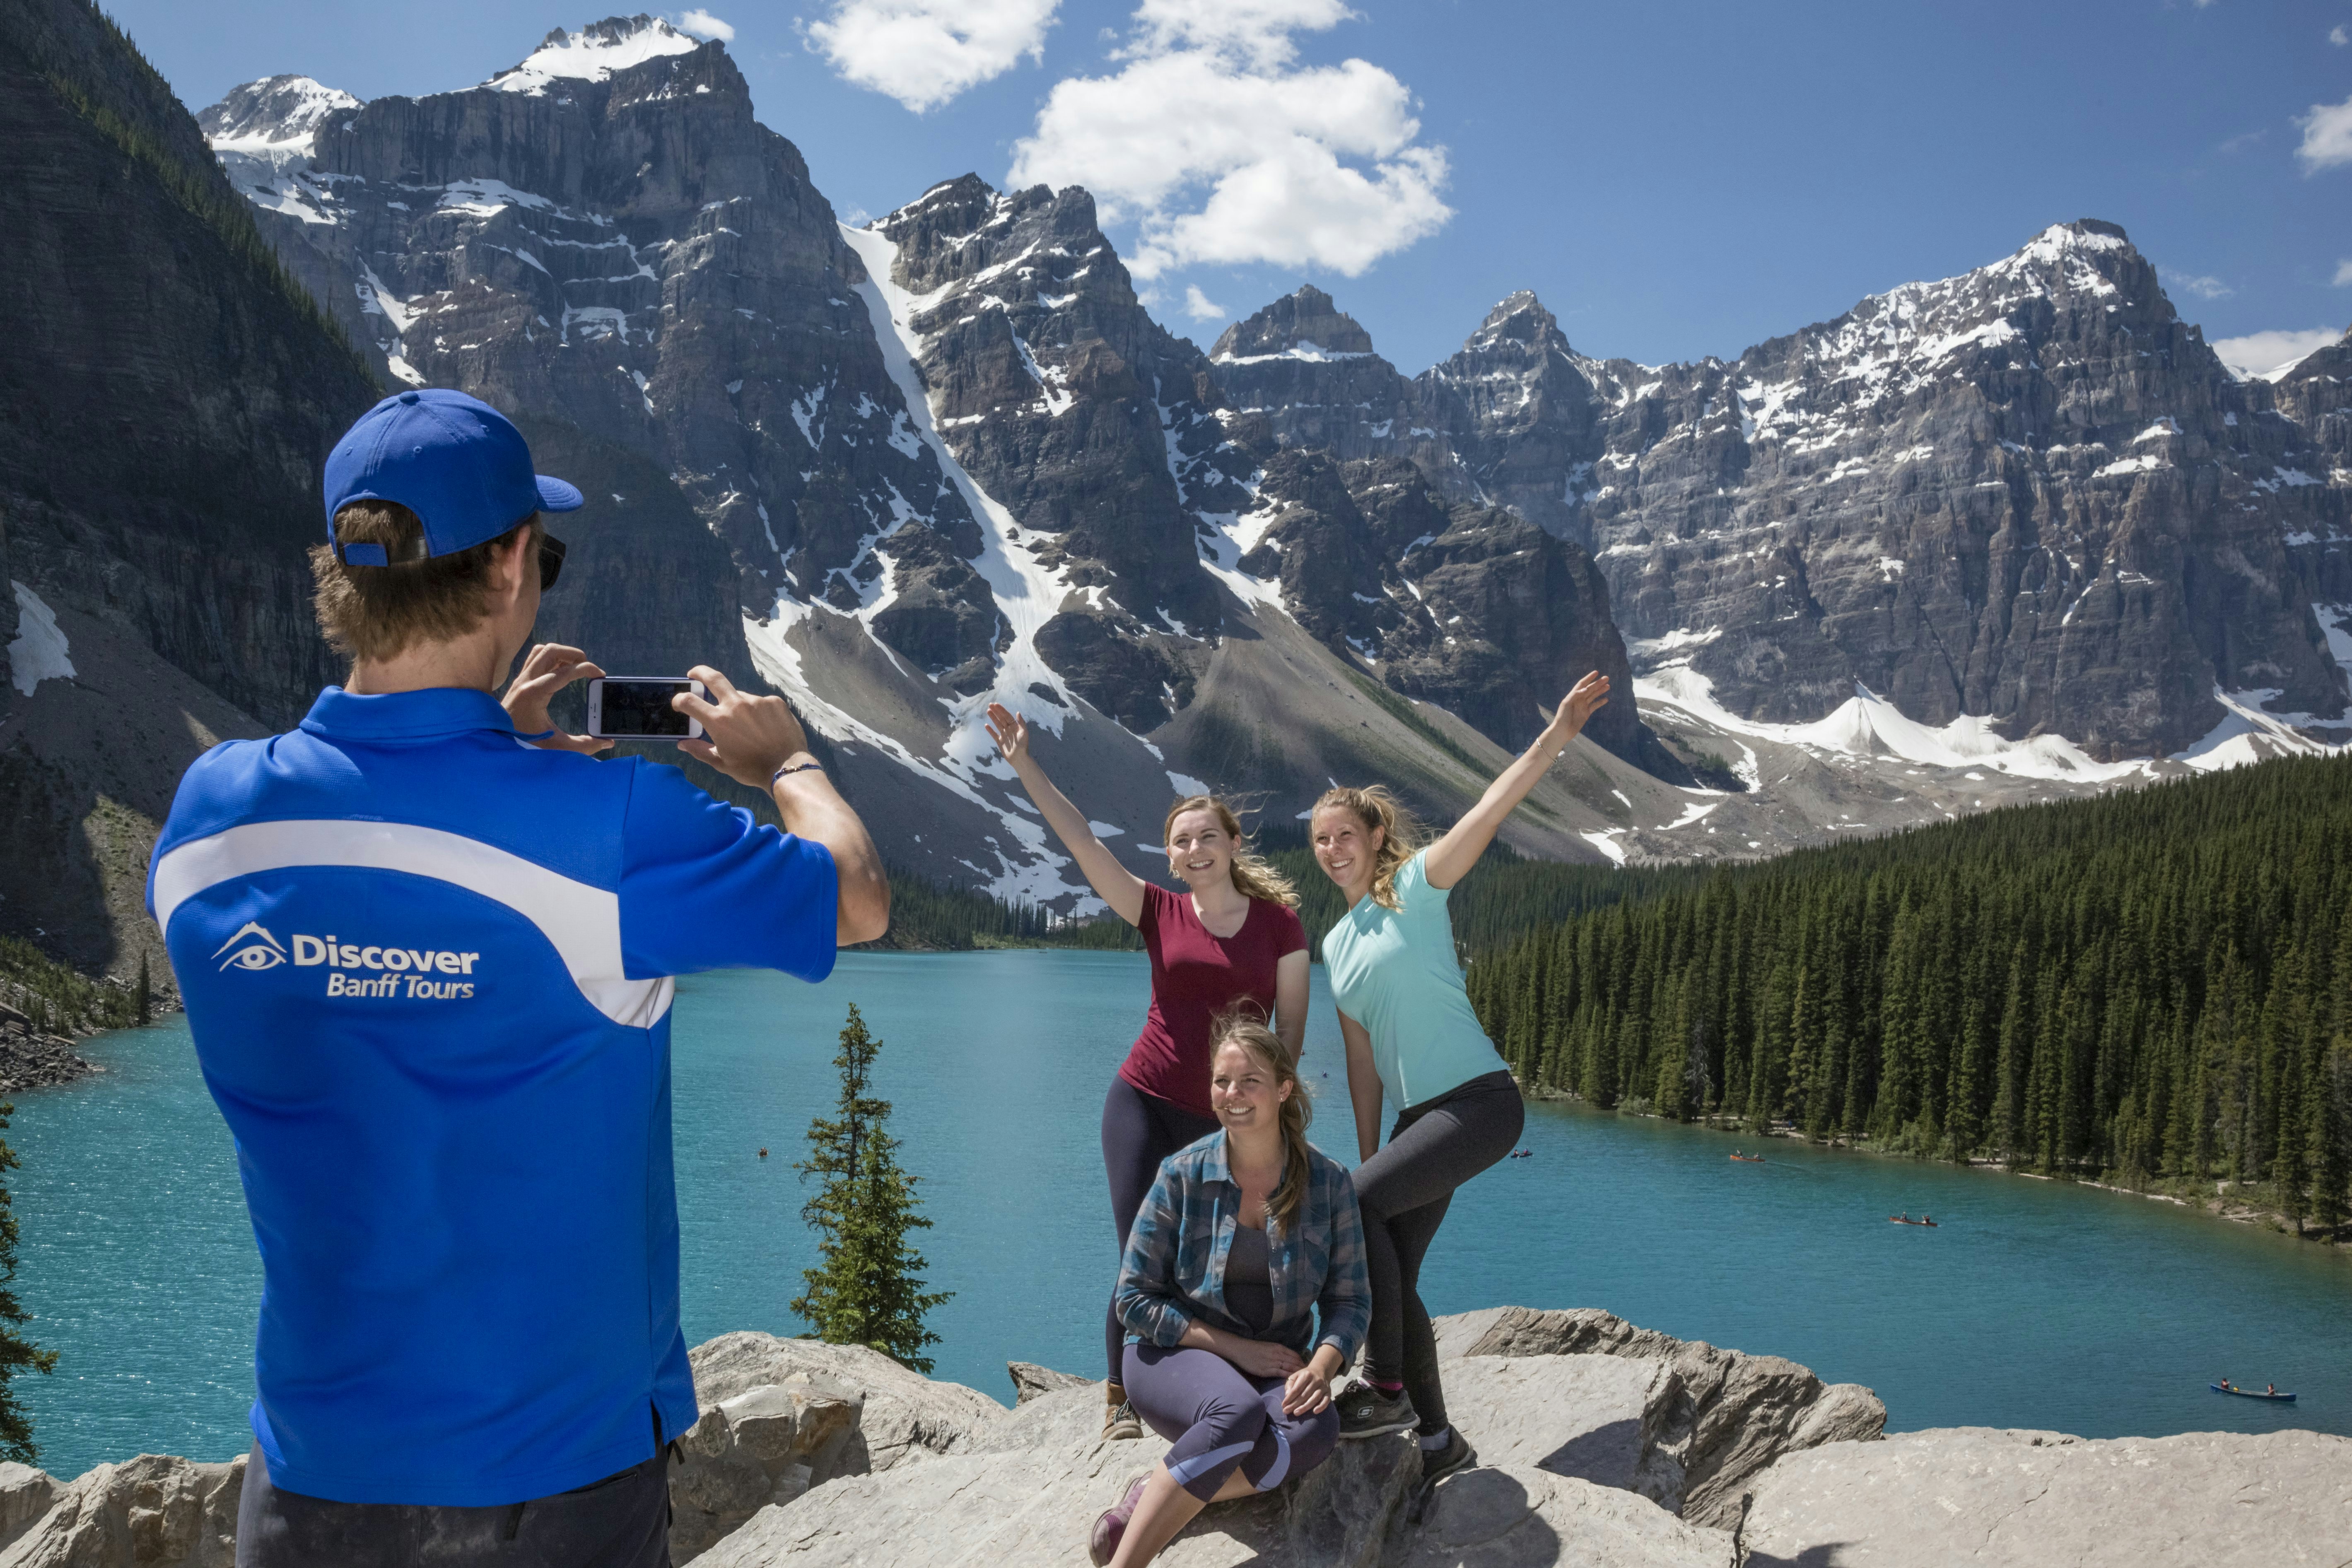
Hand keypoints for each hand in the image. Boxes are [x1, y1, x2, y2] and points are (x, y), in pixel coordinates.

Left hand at [503, 644, 610, 754]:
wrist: (495, 743)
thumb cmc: (523, 745)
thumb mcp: (557, 748)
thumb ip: (584, 745)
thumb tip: (608, 743)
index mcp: (533, 694)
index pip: (564, 672)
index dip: (586, 669)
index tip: (600, 675)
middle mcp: (525, 681)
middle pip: (551, 651)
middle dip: (574, 654)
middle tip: (587, 667)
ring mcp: (520, 679)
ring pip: (541, 651)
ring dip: (561, 653)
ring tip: (575, 666)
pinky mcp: (519, 681)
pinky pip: (535, 658)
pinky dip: (550, 658)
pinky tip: (560, 670)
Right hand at [676, 666, 811, 786]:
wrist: (787, 767)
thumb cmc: (751, 769)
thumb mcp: (722, 763)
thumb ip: (700, 750)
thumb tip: (682, 743)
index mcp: (718, 721)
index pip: (690, 701)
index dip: (679, 700)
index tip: (679, 702)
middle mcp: (736, 705)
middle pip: (713, 678)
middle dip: (699, 673)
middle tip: (694, 674)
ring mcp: (757, 701)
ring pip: (740, 696)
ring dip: (737, 706)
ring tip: (747, 726)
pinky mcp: (775, 701)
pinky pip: (760, 702)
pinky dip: (757, 711)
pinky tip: (765, 726)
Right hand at [983, 702, 1031, 769]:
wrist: (1019, 758)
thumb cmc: (1023, 745)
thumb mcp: (1024, 733)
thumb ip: (1021, 722)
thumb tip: (1017, 712)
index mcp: (1015, 727)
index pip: (1007, 716)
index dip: (1002, 710)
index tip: (996, 704)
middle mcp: (1009, 729)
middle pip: (1001, 718)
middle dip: (996, 711)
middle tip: (990, 705)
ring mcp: (1004, 735)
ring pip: (997, 724)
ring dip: (993, 718)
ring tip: (988, 711)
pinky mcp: (1000, 742)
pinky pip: (994, 734)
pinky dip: (990, 730)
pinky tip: (986, 725)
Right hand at [1224, 1337, 1303, 1379]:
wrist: (1241, 1350)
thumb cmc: (1254, 1348)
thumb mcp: (1269, 1346)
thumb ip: (1279, 1352)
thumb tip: (1287, 1358)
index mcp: (1279, 1347)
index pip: (1295, 1355)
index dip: (1302, 1362)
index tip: (1306, 1368)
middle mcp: (1278, 1354)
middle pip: (1295, 1362)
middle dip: (1303, 1369)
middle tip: (1309, 1376)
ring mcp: (1273, 1362)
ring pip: (1290, 1368)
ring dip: (1298, 1374)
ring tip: (1304, 1381)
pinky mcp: (1267, 1370)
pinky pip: (1281, 1374)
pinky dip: (1288, 1377)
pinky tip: (1292, 1382)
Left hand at [1281, 1364, 1332, 1416]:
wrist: (1321, 1371)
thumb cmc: (1305, 1376)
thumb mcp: (1295, 1376)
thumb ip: (1290, 1384)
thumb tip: (1287, 1395)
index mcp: (1306, 1375)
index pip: (1297, 1388)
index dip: (1289, 1397)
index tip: (1283, 1405)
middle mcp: (1316, 1380)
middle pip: (1304, 1394)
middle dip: (1294, 1404)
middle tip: (1286, 1411)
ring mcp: (1323, 1386)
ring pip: (1314, 1398)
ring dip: (1305, 1407)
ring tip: (1296, 1413)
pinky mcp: (1329, 1392)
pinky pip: (1326, 1400)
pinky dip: (1321, 1406)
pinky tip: (1315, 1411)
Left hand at [1545, 670, 1610, 742]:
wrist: (1563, 730)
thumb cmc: (1562, 717)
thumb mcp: (1566, 704)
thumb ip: (1575, 695)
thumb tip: (1586, 688)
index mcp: (1573, 695)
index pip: (1582, 684)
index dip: (1589, 678)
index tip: (1596, 672)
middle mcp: (1579, 699)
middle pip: (1590, 689)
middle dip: (1598, 683)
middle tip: (1606, 678)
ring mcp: (1583, 706)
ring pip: (1593, 696)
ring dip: (1600, 691)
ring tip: (1608, 686)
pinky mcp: (1586, 713)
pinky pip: (1594, 706)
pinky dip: (1600, 702)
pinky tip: (1606, 699)